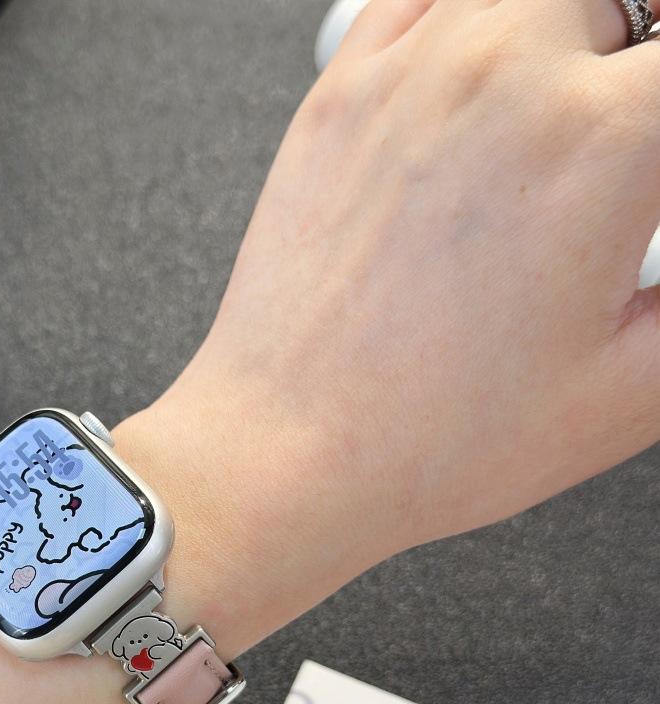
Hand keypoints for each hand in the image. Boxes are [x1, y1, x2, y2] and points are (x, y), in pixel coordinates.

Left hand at [0, 0, 659, 703]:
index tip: (646, 186)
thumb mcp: (629, 391)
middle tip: (612, 170)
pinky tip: (473, 82)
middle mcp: (501, 76)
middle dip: (633, 83)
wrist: (286, 453)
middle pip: (622, 14)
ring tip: (550, 132)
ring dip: (563, 42)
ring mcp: (407, 75)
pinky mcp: (336, 95)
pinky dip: (468, 17)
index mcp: (600, 139)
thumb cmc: (425, 438)